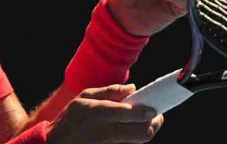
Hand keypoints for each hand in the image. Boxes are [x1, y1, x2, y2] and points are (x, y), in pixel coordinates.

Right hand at [48, 84, 162, 143]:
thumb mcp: (84, 97)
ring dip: (146, 129)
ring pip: (138, 139)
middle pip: (141, 133)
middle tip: (155, 114)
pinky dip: (136, 135)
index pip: (126, 114)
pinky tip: (132, 127)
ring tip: (143, 119)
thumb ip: (110, 91)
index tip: (153, 108)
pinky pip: (130, 143)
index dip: (143, 112)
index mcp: (95, 112)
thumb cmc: (71, 118)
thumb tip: (133, 88)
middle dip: (154, 123)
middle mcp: (104, 131)